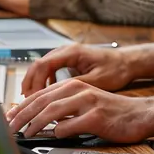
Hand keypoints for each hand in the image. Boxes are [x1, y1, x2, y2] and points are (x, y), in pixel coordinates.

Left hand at [7, 79, 151, 143]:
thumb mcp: (84, 102)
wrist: (139, 114)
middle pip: (42, 101)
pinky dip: (58, 131)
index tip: (8, 118)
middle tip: (8, 127)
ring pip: (52, 111)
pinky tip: (52, 136)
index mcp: (73, 85)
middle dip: (21, 115)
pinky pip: (71, 125)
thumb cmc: (111, 112)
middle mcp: (78, 90)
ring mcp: (87, 102)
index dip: (21, 107)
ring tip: (24, 133)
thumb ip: (64, 107)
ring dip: (34, 123)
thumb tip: (38, 118)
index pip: (40, 95)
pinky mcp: (96, 117)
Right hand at [21, 43, 136, 95]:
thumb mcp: (97, 81)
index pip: (43, 65)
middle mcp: (66, 51)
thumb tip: (57, 98)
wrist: (127, 62)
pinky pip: (49, 69)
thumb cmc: (116, 69)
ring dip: (34, 83)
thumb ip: (75, 86)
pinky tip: (44, 94)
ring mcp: (66, 54)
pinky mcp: (68, 61)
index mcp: (72, 53)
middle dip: (29, 84)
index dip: (34, 83)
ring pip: (41, 67)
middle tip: (26, 102)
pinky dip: (43, 81)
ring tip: (32, 100)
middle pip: (37, 65)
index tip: (31, 99)